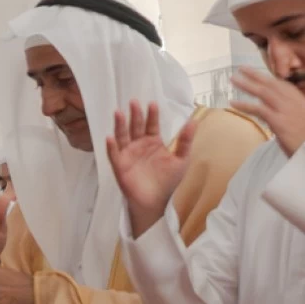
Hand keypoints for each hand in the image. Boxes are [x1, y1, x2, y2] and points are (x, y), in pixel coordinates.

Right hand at [108, 102, 196, 236]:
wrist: (155, 201)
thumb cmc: (167, 181)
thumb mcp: (181, 159)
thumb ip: (186, 141)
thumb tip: (193, 122)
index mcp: (153, 142)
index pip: (151, 125)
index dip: (152, 115)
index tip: (153, 104)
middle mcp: (138, 145)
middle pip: (135, 127)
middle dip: (134, 115)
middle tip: (133, 102)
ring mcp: (127, 154)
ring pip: (122, 136)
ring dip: (119, 125)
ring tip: (118, 113)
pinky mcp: (119, 165)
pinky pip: (113, 154)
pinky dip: (111, 146)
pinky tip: (110, 138)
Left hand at [234, 66, 304, 156]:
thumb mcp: (304, 118)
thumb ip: (292, 110)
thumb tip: (275, 108)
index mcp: (300, 100)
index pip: (282, 84)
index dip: (268, 77)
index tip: (256, 72)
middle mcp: (294, 101)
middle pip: (271, 84)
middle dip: (255, 75)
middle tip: (241, 68)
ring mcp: (286, 110)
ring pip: (263, 92)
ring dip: (246, 84)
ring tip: (233, 79)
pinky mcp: (279, 121)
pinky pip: (258, 109)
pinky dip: (245, 105)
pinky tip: (233, 103)